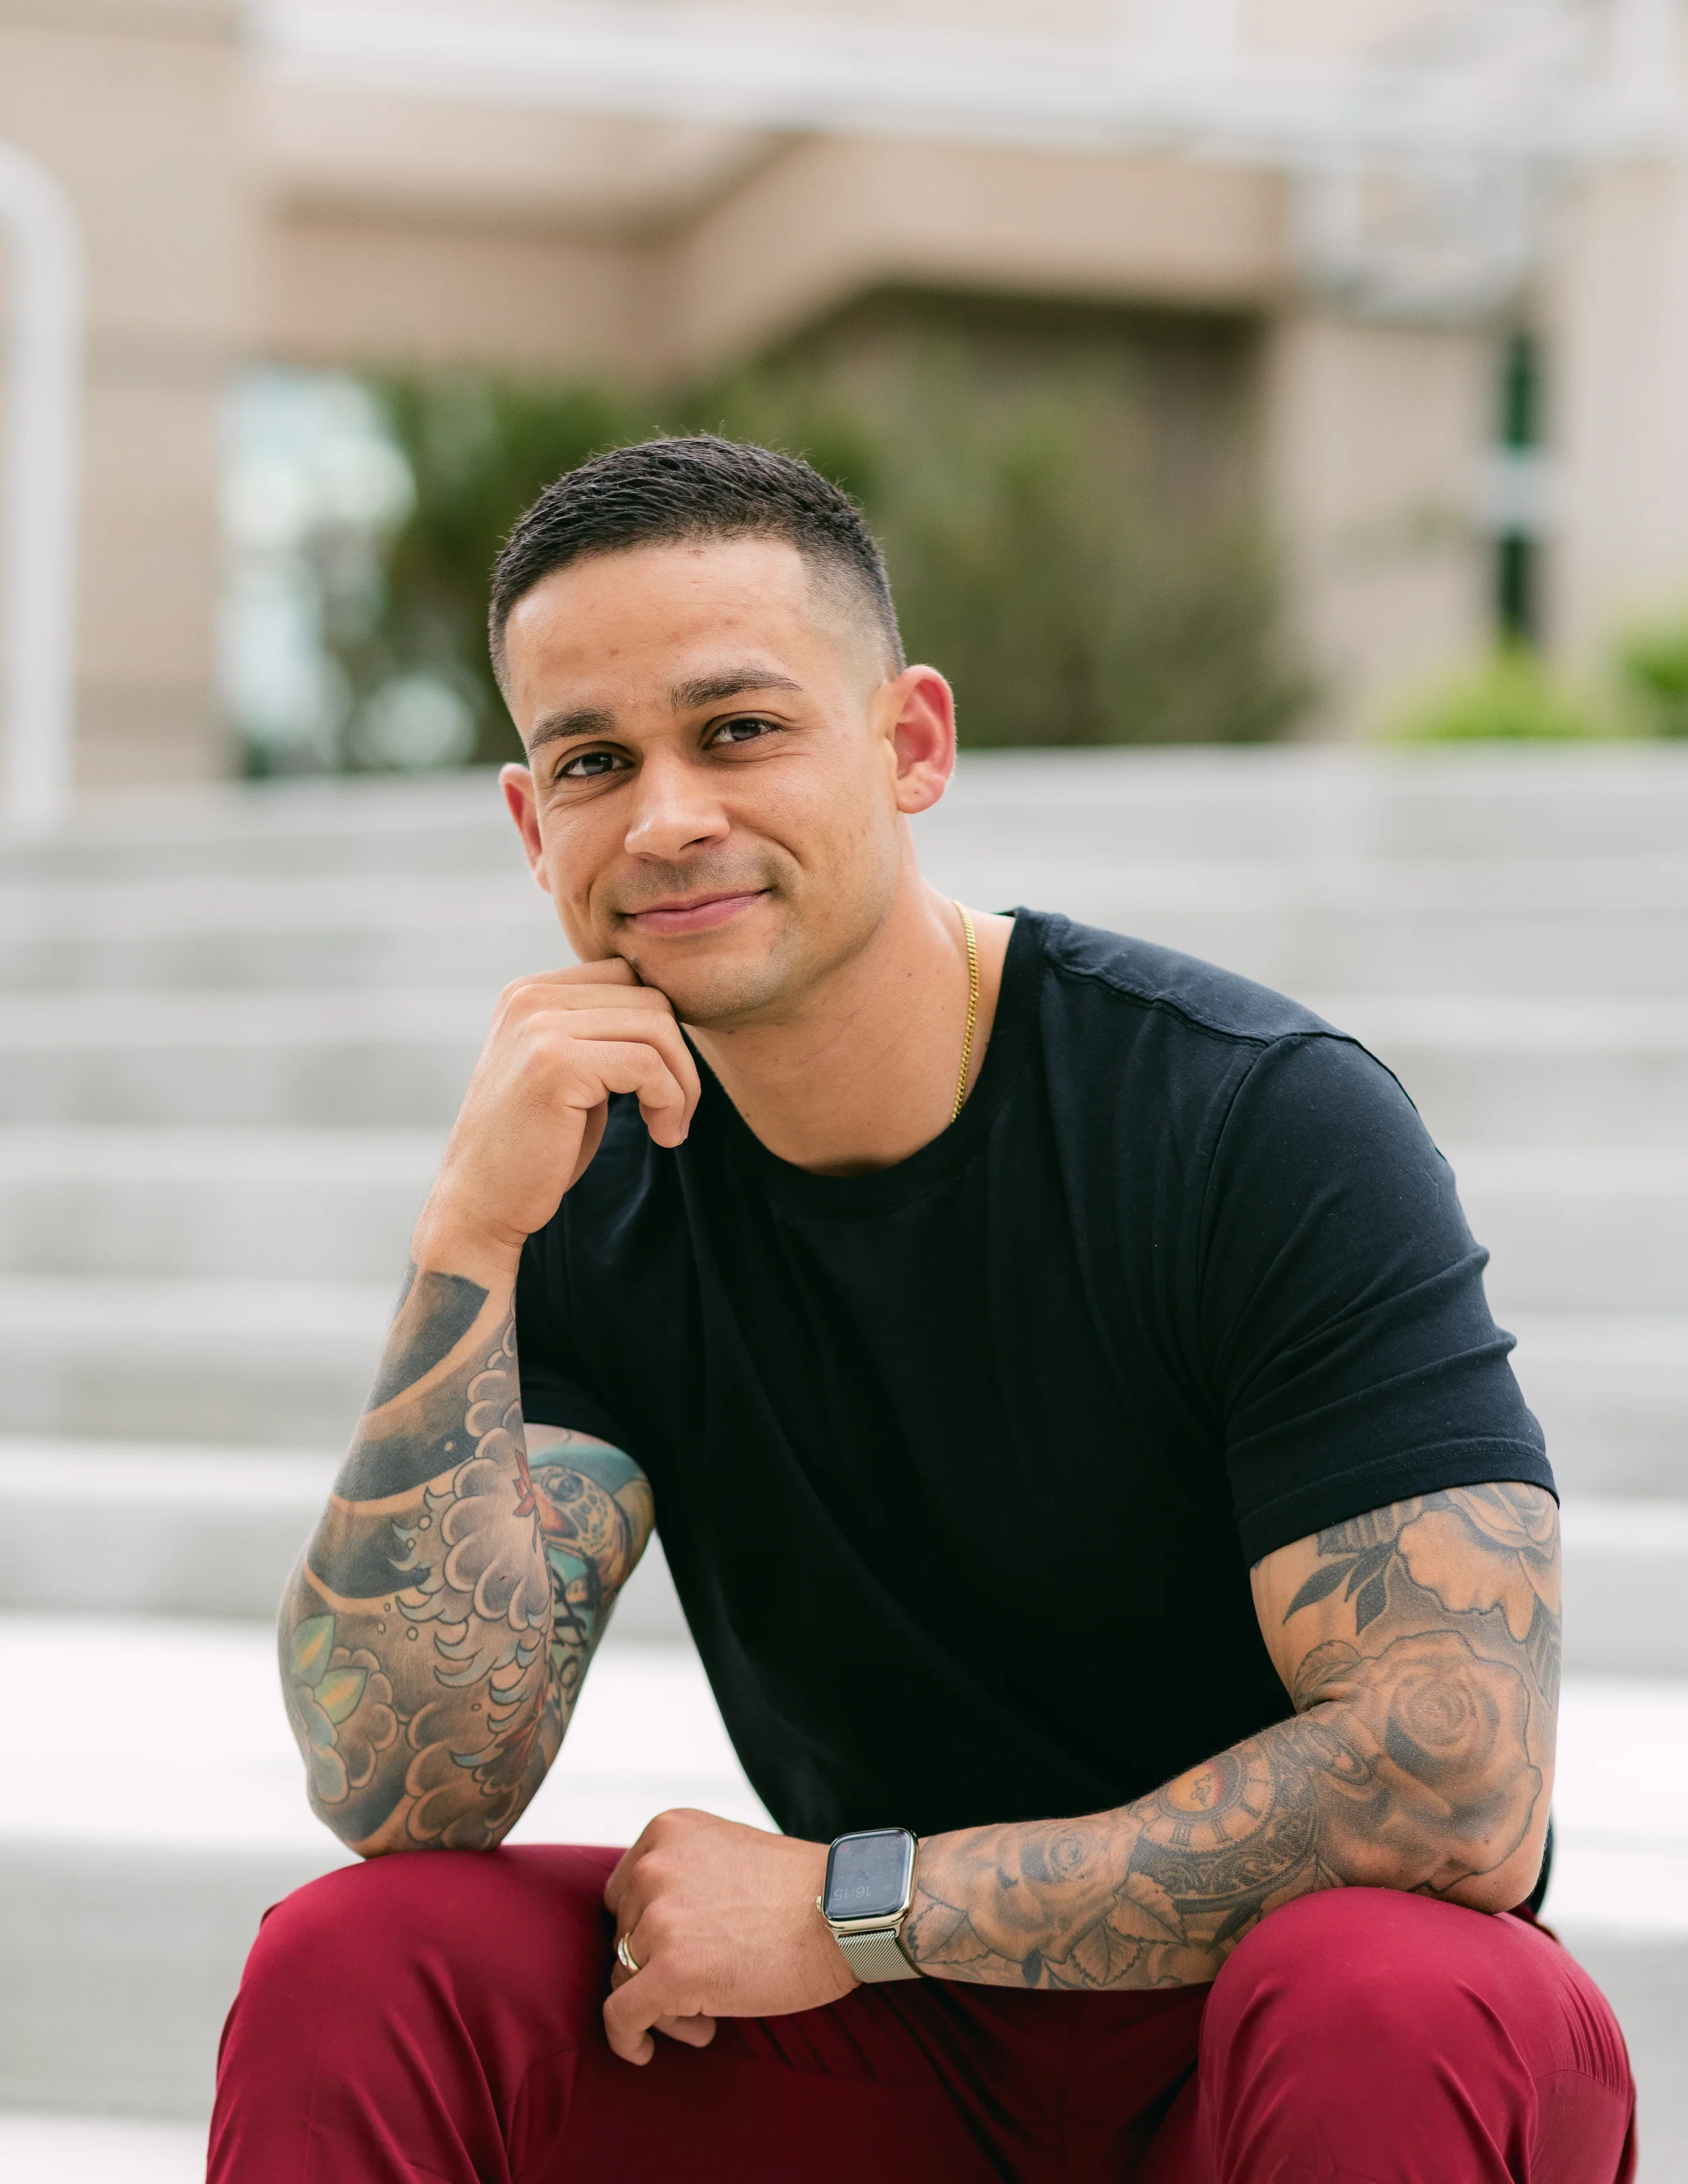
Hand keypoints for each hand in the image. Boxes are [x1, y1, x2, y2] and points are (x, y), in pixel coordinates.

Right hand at [412, 960, 700, 1276]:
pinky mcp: (556, 1064)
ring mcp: (539, 1027)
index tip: (662, 1082)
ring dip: (682, 1083)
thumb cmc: (534, 1148)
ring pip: (657, 1027)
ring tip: (669, 1126)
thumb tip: (670, 1013)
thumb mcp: (567, 1073)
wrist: (479, 1205)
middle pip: (650, 998)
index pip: (628, 978)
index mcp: (529, 993)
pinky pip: (647, 1064)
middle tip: (676, 1112)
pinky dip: (671, 1101)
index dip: (661, 1030)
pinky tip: (663, 1135)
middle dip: (679, 1058)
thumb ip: (601, 1035)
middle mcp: (530, 998)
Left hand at [601, 1809, 855, 2064]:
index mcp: (668, 1831)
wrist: (847, 1912)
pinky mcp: (669, 1971)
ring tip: (706, 2016)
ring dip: (658, 2003)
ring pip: (624, 1976)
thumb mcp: (727, 1854)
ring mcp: (659, 1919)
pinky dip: (625, 2038)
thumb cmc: (801, 1892)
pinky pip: (620, 2016)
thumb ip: (683, 1877)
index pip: (625, 1892)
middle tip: (703, 1989)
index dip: (647, 1929)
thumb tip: (644, 1936)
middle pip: (623, 1935)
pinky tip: (641, 2051)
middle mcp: (654, 1867)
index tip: (680, 1951)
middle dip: (655, 1967)